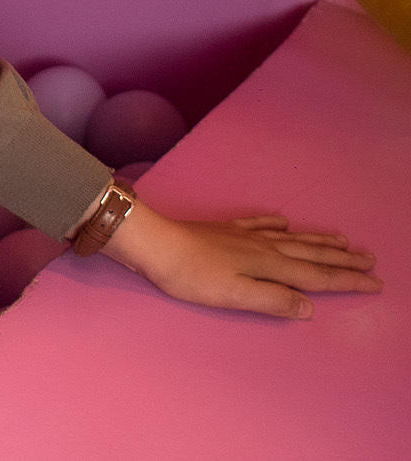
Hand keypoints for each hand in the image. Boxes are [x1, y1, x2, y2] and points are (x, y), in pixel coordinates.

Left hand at [102, 201, 381, 318]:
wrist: (155, 243)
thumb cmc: (192, 276)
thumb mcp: (235, 296)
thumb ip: (273, 300)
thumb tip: (309, 307)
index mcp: (269, 266)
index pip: (317, 277)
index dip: (347, 281)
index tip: (375, 282)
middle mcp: (263, 247)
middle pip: (311, 254)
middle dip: (342, 259)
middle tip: (370, 259)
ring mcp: (244, 236)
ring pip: (292, 238)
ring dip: (318, 240)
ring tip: (342, 240)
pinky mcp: (224, 230)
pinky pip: (259, 224)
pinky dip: (277, 224)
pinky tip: (284, 221)